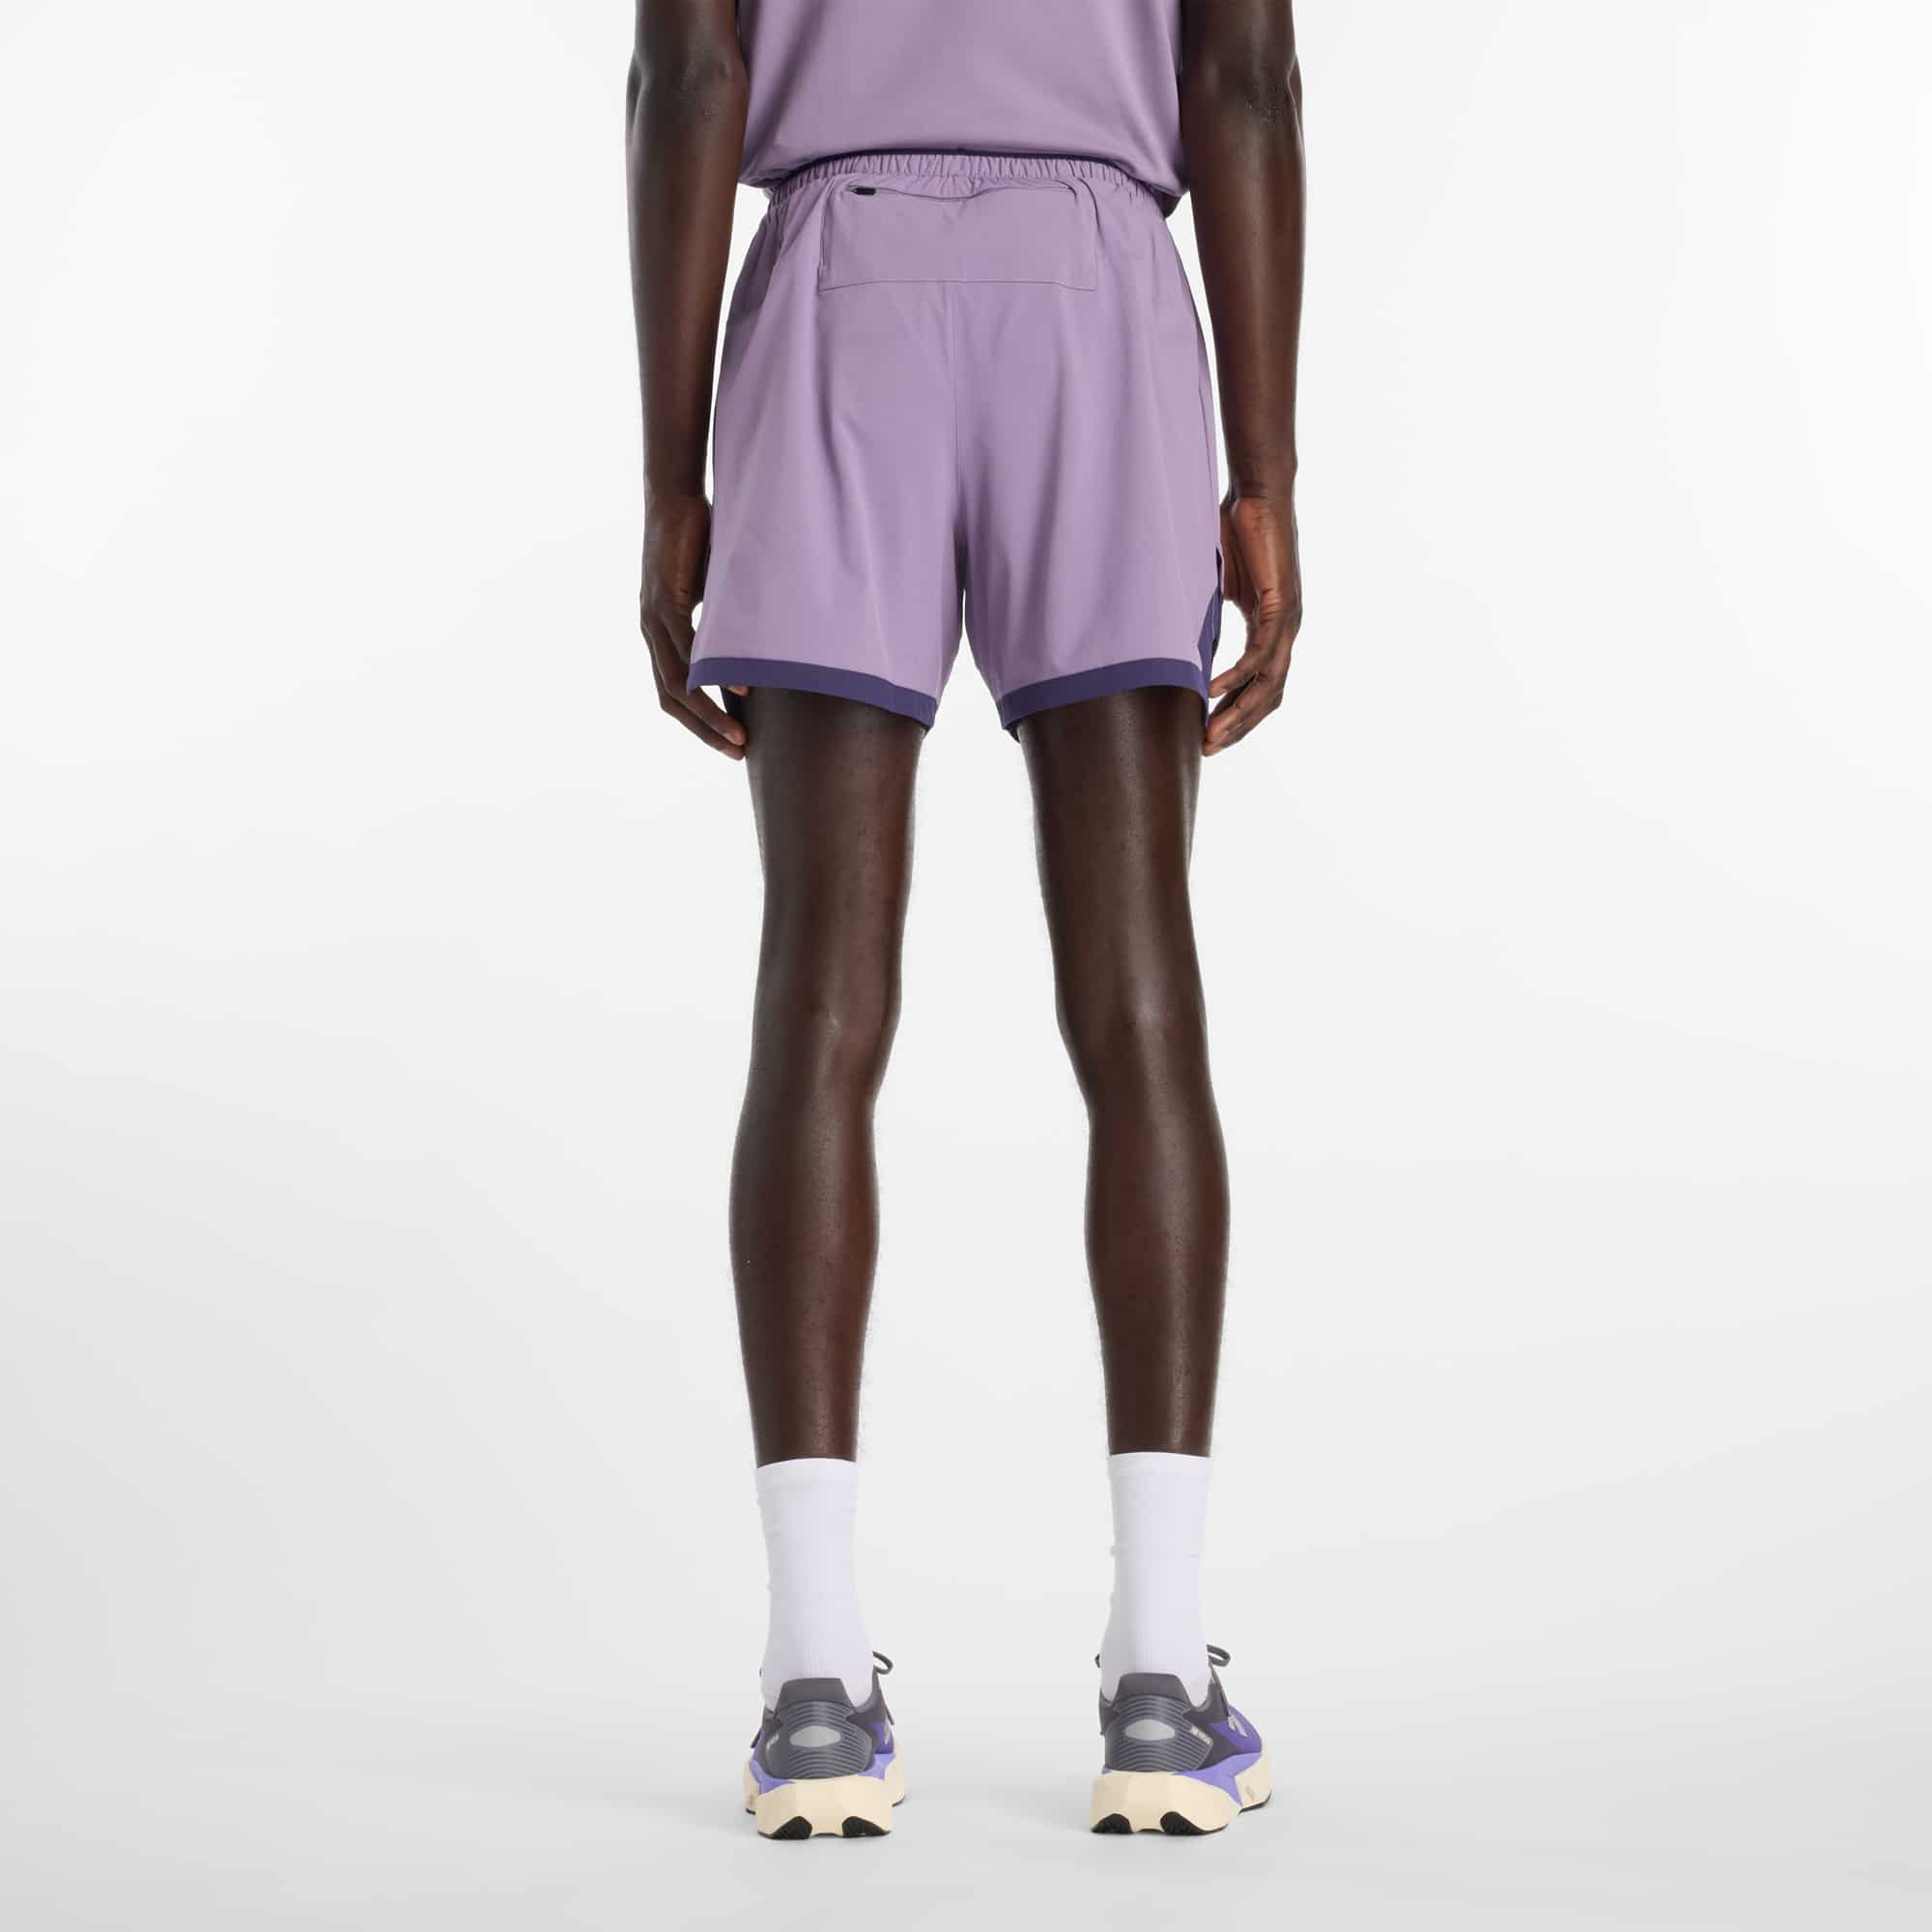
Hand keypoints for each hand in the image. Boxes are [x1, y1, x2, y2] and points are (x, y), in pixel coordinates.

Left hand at [640, 494, 746, 758]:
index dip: (699, 723)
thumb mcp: (715, 594)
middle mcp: (651, 633)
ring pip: (677, 681)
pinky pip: (688, 645)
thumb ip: (725, 624)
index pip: (674, 694)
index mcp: (661, 636)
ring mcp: (653, 618)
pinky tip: (737, 688)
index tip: (731, 744)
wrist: (675, 499)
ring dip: (707, 713)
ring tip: (737, 736)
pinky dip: (712, 670)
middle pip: (672, 698)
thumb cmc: (698, 542)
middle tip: (737, 753)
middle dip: (705, 730)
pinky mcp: (664, 599)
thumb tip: (757, 649)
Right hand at [1205, 491, 1302, 755]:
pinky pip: (1259, 654)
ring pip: (1268, 684)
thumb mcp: (1218, 586)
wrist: (1257, 493)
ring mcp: (1287, 620)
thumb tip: (1182, 640)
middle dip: (1237, 726)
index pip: (1259, 685)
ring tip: (1210, 735)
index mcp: (1271, 627)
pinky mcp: (1281, 606)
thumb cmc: (1235, 530)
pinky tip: (1212, 691)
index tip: (1208, 734)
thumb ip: (1209, 617)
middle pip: (1267, 696)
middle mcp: (1285, 630)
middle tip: (1208, 749)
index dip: (1236, 713)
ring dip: (1238, 713)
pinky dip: (1237, 677)